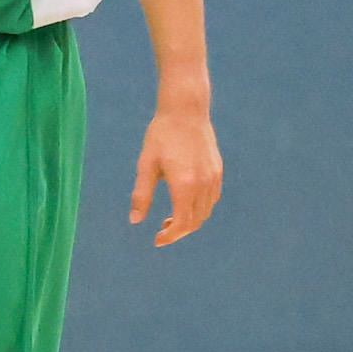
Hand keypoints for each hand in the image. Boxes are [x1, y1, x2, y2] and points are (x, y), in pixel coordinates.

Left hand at [126, 102, 220, 245]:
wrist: (186, 111)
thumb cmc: (161, 136)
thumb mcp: (146, 165)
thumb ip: (141, 195)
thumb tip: (135, 221)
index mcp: (184, 185)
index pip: (182, 223)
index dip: (170, 236)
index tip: (157, 240)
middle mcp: (203, 184)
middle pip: (196, 221)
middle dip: (179, 231)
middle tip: (161, 231)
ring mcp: (214, 177)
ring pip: (206, 212)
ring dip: (190, 221)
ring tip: (170, 218)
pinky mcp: (217, 171)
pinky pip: (212, 199)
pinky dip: (200, 208)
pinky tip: (184, 203)